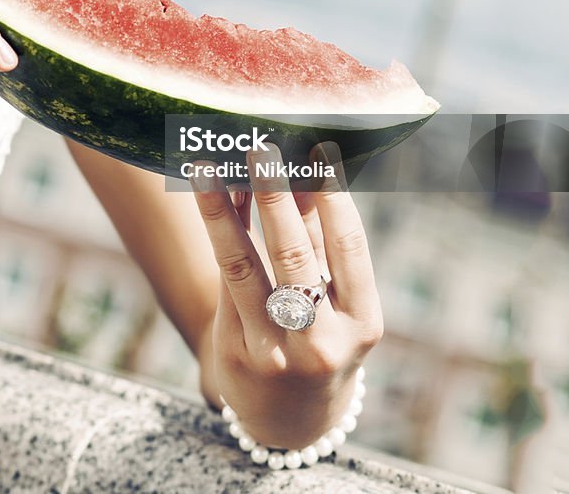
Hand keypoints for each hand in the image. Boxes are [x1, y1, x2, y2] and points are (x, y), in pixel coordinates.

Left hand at [190, 141, 382, 450]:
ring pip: (244, 266)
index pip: (348, 249)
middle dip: (274, 198)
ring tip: (207, 168)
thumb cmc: (323, 338)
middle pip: (292, 256)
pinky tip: (209, 196)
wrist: (292, 420)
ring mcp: (274, 351)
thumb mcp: (339, 302)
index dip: (332, 197)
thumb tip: (305, 169)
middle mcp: (321, 342)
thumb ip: (322, 239)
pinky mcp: (236, 351)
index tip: (316, 150)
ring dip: (224, 211)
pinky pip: (225, 280)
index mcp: (362, 324)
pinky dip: (218, 233)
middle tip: (258, 148)